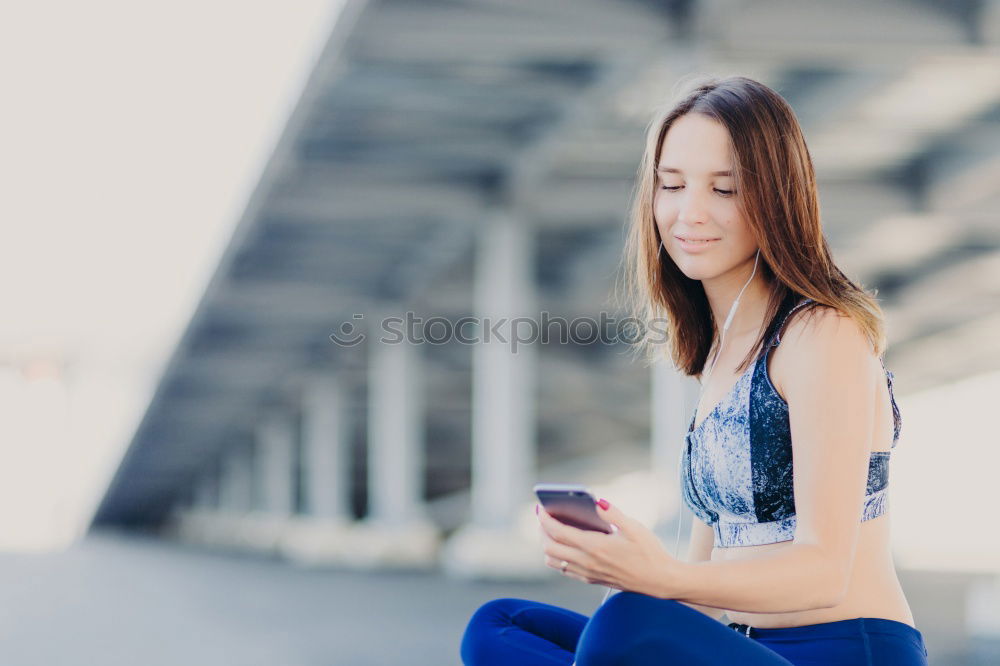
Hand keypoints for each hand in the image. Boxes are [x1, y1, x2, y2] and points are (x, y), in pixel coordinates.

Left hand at [535, 499, 683, 596]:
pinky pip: (565, 570)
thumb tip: (597, 500)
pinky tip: (567, 545)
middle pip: (550, 548)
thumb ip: (613, 514)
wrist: (660, 582)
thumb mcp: (634, 528)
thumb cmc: (650, 553)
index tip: (539, 508)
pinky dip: (558, 557)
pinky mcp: (592, 580)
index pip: (558, 532)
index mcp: (595, 547)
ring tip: (552, 530)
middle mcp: (587, 562)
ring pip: (554, 562)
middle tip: (543, 517)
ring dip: (548, 546)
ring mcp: (588, 574)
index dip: (545, 519)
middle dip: (542, 531)